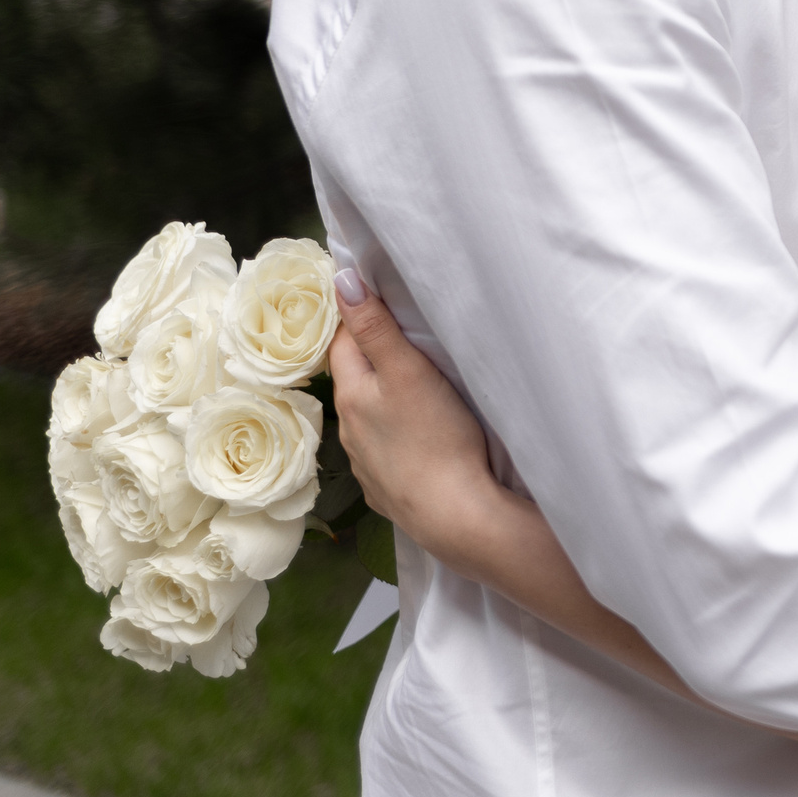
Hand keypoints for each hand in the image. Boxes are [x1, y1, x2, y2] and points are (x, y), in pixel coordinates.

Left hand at [327, 273, 498, 564]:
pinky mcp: (390, 489)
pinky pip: (387, 451)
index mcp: (353, 395)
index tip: (374, 300)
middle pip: (356, 380)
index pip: (342, 342)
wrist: (456, 515)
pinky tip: (420, 437)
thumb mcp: (408, 370)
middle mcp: (351, 430)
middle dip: (373, 357)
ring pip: (371, 417)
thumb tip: (341, 281)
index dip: (356, 318)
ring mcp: (368, 464)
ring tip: (414, 386)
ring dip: (385, 399)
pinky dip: (398, 436)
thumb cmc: (436, 438)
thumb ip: (376, 327)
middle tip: (401, 336)